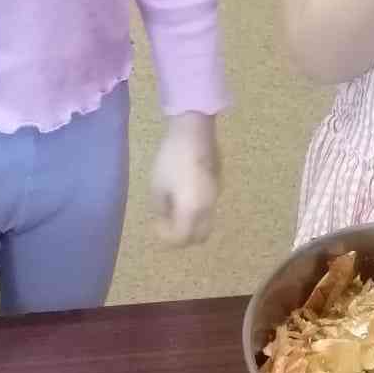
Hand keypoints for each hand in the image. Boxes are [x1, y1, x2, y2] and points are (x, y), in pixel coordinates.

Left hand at [152, 112, 219, 245]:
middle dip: (182, 236)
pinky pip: (207, 209)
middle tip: (167, 225)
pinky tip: (184, 196)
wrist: (193, 134)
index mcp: (190, 211)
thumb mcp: (157, 186)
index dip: (166, 237)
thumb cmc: (171, 159)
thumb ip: (160, 208)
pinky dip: (196, 213)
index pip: (181, 238)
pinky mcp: (217, 187)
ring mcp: (214, 198)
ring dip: (190, 225)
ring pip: (205, 223)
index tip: (156, 225)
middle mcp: (206, 209)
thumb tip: (164, 217)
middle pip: (199, 237)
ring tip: (174, 210)